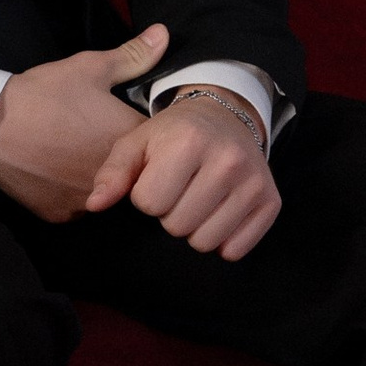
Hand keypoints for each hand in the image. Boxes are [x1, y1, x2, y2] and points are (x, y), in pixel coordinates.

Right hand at [0, 25, 171, 224]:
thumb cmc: (44, 94)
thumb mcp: (90, 67)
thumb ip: (133, 56)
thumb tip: (164, 34)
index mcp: (129, 142)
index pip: (157, 142)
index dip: (140, 129)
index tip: (121, 119)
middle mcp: (117, 179)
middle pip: (132, 172)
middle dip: (121, 156)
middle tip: (91, 135)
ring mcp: (89, 201)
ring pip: (105, 191)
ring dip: (98, 176)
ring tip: (73, 152)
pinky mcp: (62, 214)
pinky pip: (76, 204)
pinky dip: (69, 189)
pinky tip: (56, 169)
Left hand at [83, 84, 279, 261]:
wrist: (226, 116)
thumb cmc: (173, 134)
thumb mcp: (137, 142)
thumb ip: (112, 173)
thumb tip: (95, 205)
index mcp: (189, 141)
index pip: (150, 203)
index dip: (147, 196)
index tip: (157, 179)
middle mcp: (227, 160)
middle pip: (177, 226)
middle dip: (170, 213)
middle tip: (180, 189)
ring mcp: (253, 182)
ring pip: (205, 242)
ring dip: (194, 228)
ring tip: (197, 199)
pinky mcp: (271, 201)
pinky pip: (236, 250)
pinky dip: (222, 239)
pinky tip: (219, 211)